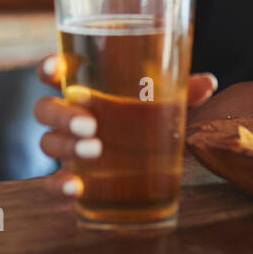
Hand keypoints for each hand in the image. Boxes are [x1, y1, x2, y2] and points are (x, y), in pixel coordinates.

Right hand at [33, 54, 217, 198]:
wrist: (150, 157)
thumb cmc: (149, 116)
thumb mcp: (167, 100)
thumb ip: (182, 89)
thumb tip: (208, 83)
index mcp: (83, 86)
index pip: (53, 71)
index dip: (48, 67)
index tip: (55, 69)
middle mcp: (69, 114)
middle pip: (44, 109)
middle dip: (61, 114)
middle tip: (89, 124)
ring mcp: (67, 146)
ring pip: (47, 142)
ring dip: (65, 146)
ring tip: (95, 150)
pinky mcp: (71, 174)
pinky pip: (52, 181)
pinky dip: (58, 185)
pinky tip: (75, 186)